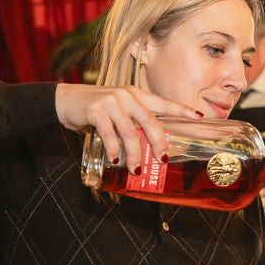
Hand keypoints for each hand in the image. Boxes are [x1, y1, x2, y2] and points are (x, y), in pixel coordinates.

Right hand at [55, 83, 201, 173]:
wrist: (64, 100)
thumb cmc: (95, 109)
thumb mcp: (118, 111)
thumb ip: (133, 123)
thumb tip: (148, 148)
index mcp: (136, 95)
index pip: (163, 103)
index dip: (182, 110)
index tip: (199, 117)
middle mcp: (127, 95)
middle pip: (150, 121)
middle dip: (158, 143)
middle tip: (162, 160)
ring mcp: (111, 101)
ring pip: (130, 132)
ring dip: (134, 154)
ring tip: (136, 170)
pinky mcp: (96, 109)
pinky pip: (109, 134)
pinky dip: (114, 149)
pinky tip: (116, 159)